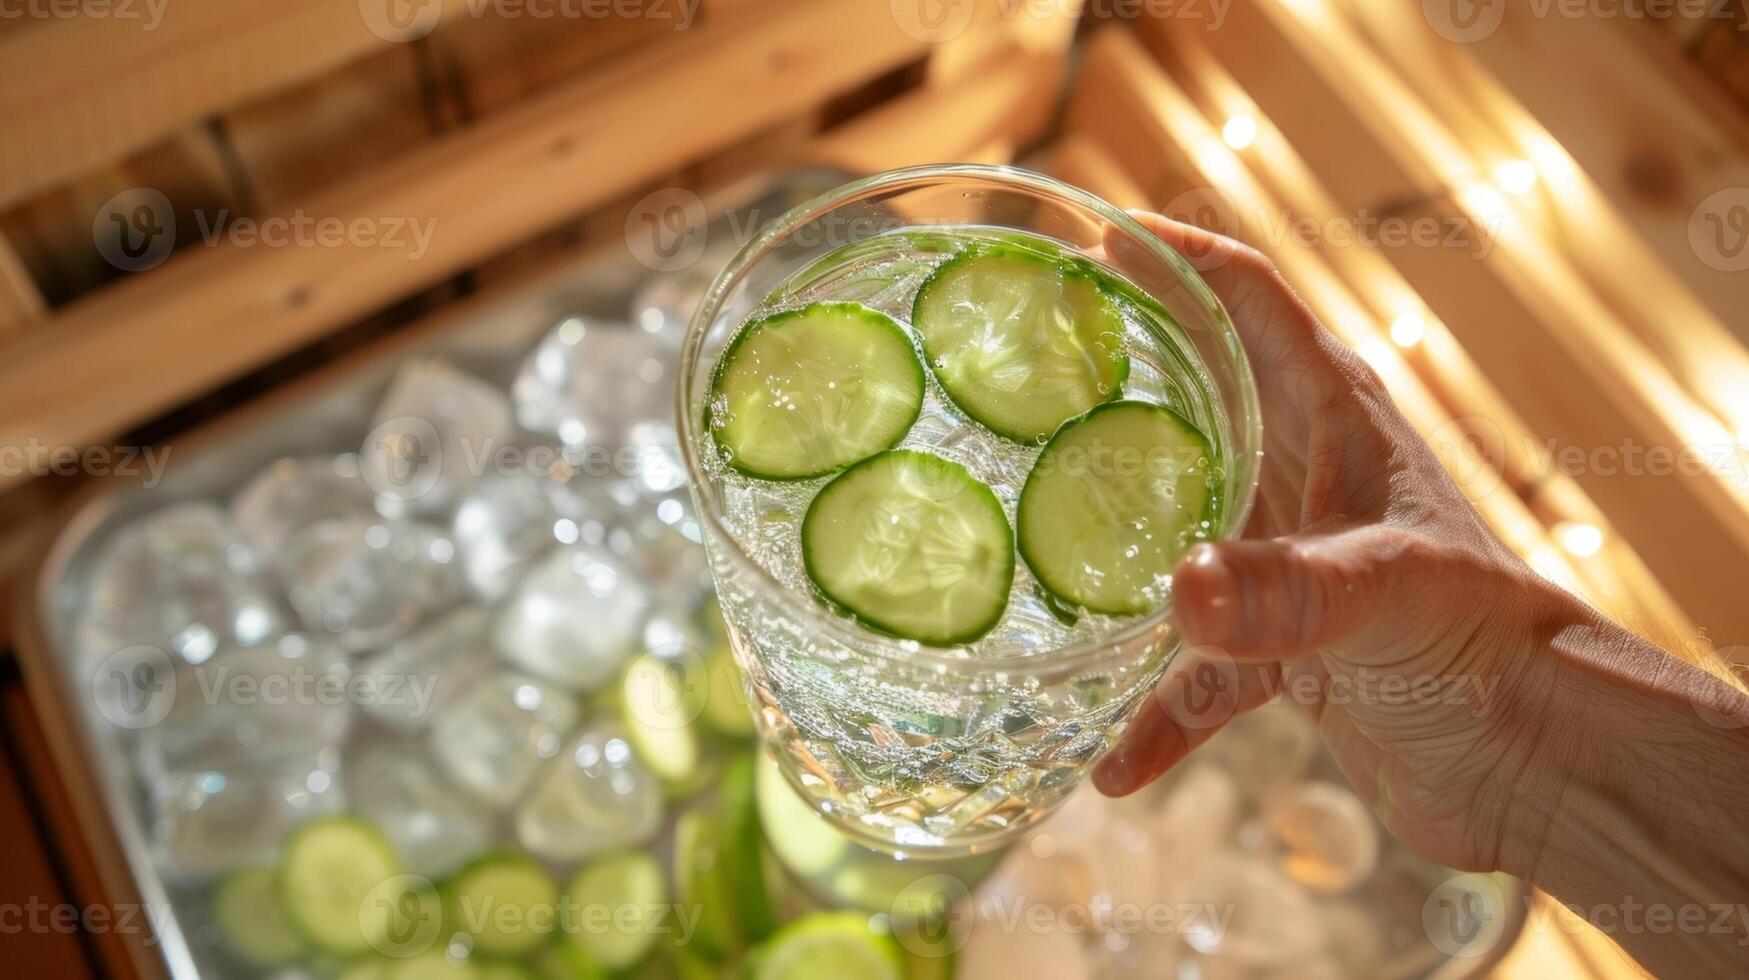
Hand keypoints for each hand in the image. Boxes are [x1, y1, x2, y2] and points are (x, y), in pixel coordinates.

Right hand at [1090, 213, 1586, 873]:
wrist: (1543, 762)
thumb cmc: (1491, 646)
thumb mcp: (1386, 593)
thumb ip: (1285, 590)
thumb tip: (1185, 592)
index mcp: (1334, 419)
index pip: (1248, 302)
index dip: (1176, 260)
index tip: (1093, 238)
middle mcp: (1305, 477)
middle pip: (1193, 403)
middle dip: (1112, 389)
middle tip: (1021, 379)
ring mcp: (1290, 563)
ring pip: (1178, 532)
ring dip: (1114, 556)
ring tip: (1029, 561)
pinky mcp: (1284, 647)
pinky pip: (1196, 675)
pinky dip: (1158, 716)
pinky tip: (1115, 766)